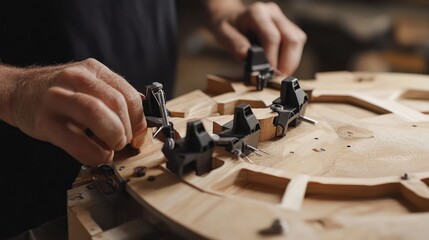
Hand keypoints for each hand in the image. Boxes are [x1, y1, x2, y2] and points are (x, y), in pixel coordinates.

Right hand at [5, 58, 145, 165]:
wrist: (17, 92)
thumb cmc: (60, 93)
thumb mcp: (88, 85)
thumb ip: (113, 96)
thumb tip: (141, 119)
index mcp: (93, 70)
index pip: (129, 94)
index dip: (140, 119)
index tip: (139, 134)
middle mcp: (76, 79)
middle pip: (117, 103)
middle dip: (127, 129)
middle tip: (124, 142)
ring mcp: (59, 98)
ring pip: (97, 114)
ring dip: (113, 136)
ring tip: (112, 147)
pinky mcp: (46, 121)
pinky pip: (76, 141)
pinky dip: (94, 153)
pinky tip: (97, 155)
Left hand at [207, 1, 305, 74]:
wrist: (231, 17)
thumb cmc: (227, 26)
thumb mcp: (223, 34)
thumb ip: (236, 44)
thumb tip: (247, 57)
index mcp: (257, 13)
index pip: (272, 37)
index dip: (273, 58)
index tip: (269, 73)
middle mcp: (272, 13)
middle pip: (291, 38)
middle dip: (288, 62)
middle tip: (278, 78)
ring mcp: (282, 18)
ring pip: (298, 40)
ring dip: (292, 60)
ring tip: (279, 73)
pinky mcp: (287, 26)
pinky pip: (297, 42)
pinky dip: (292, 57)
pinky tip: (281, 65)